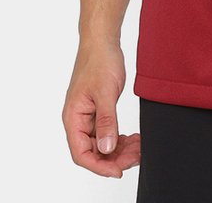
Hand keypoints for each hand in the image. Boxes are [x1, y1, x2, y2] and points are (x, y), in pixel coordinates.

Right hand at [62, 42, 140, 177]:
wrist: (102, 40)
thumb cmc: (99, 61)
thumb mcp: (105, 92)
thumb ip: (106, 121)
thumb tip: (107, 148)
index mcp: (73, 117)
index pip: (81, 153)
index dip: (99, 166)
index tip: (119, 170)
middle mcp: (77, 120)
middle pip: (92, 152)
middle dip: (114, 158)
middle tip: (136, 155)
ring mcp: (88, 116)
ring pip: (101, 143)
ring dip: (119, 149)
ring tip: (139, 146)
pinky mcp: (98, 110)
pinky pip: (106, 132)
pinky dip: (119, 138)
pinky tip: (133, 138)